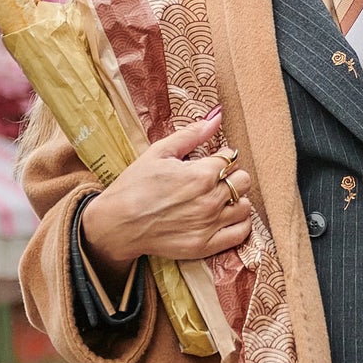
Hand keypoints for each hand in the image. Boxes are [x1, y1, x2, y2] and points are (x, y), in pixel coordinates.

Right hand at [79, 109, 252, 280]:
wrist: (117, 224)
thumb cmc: (135, 185)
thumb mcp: (159, 152)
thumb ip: (192, 134)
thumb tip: (217, 116)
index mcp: (201, 175)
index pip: (231, 159)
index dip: (221, 158)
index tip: (210, 163)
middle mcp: (210, 200)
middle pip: (243, 181)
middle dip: (231, 176)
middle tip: (213, 181)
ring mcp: (210, 225)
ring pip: (245, 206)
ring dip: (236, 200)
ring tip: (218, 199)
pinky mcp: (206, 245)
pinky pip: (241, 233)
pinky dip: (239, 223)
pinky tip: (226, 217)